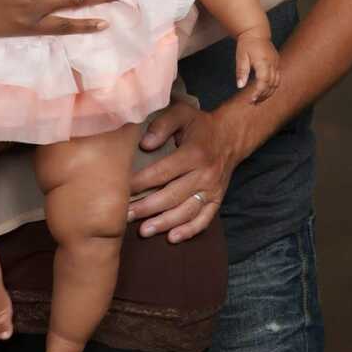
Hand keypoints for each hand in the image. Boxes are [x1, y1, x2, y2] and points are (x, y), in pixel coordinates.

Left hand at [128, 104, 242, 242]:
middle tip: (125, 216)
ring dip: (164, 223)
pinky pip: (204, 219)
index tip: (122, 189)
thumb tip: (144, 143)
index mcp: (194, 153)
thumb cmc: (199, 124)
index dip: (141, 182)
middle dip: (147, 208)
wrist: (229, 136)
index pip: (163, 172)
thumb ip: (162, 124)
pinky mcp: (217, 200)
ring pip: (187, 211)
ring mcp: (212, 190)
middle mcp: (205, 174)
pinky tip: (172, 238)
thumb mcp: (181, 113)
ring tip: (143, 231)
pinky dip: (189, 231)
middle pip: (172, 195)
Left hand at [235, 31, 280, 102]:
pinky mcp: (277, 63)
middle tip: (254, 102)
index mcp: (263, 61)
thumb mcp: (241, 57)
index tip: (252, 99)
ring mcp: (276, 63)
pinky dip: (272, 86)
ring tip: (259, 99)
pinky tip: (265, 90)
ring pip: (277, 82)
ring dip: (269, 92)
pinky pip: (278, 78)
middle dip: (263, 95)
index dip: (259, 91)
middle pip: (272, 84)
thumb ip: (241, 71)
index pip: (264, 80)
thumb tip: (240, 86)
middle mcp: (272, 63)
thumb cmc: (246, 44)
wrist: (256, 32)